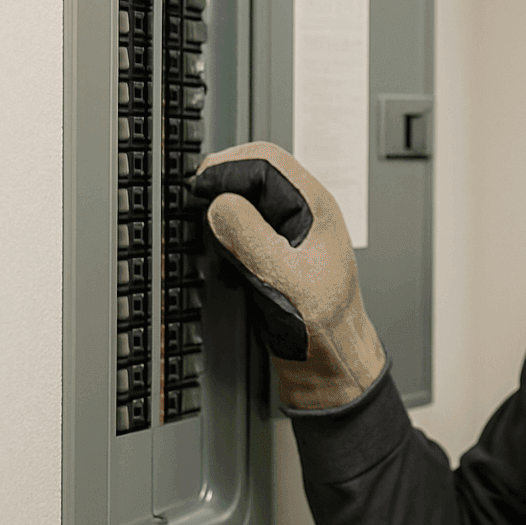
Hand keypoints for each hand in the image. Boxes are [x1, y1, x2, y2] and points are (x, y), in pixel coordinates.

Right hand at [192, 142, 385, 409]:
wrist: (329, 363)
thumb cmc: (322, 326)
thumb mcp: (282, 277)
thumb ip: (250, 237)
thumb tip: (219, 205)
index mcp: (315, 207)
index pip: (267, 161)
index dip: (228, 168)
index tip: (199, 188)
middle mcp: (303, 213)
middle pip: (253, 174)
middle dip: (221, 189)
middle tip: (196, 211)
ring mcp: (289, 232)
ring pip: (244, 201)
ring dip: (222, 218)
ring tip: (219, 249)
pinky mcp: (275, 254)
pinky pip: (242, 231)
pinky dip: (226, 242)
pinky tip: (228, 269)